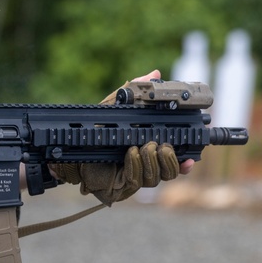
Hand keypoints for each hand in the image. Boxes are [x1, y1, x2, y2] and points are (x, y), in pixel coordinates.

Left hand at [49, 70, 191, 203]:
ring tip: (144, 146)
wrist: (69, 148)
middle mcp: (144, 167)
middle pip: (171, 171)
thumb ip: (136, 90)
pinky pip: (138, 180)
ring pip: (157, 177)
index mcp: (148, 151)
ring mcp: (133, 180)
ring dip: (153, 160)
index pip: (175, 161)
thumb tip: (155, 73)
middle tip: (161, 144)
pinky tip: (131, 153)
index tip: (192, 155)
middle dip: (170, 157)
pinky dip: (136, 164)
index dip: (186, 160)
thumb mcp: (116, 105)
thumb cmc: (93, 127)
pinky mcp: (120, 188)